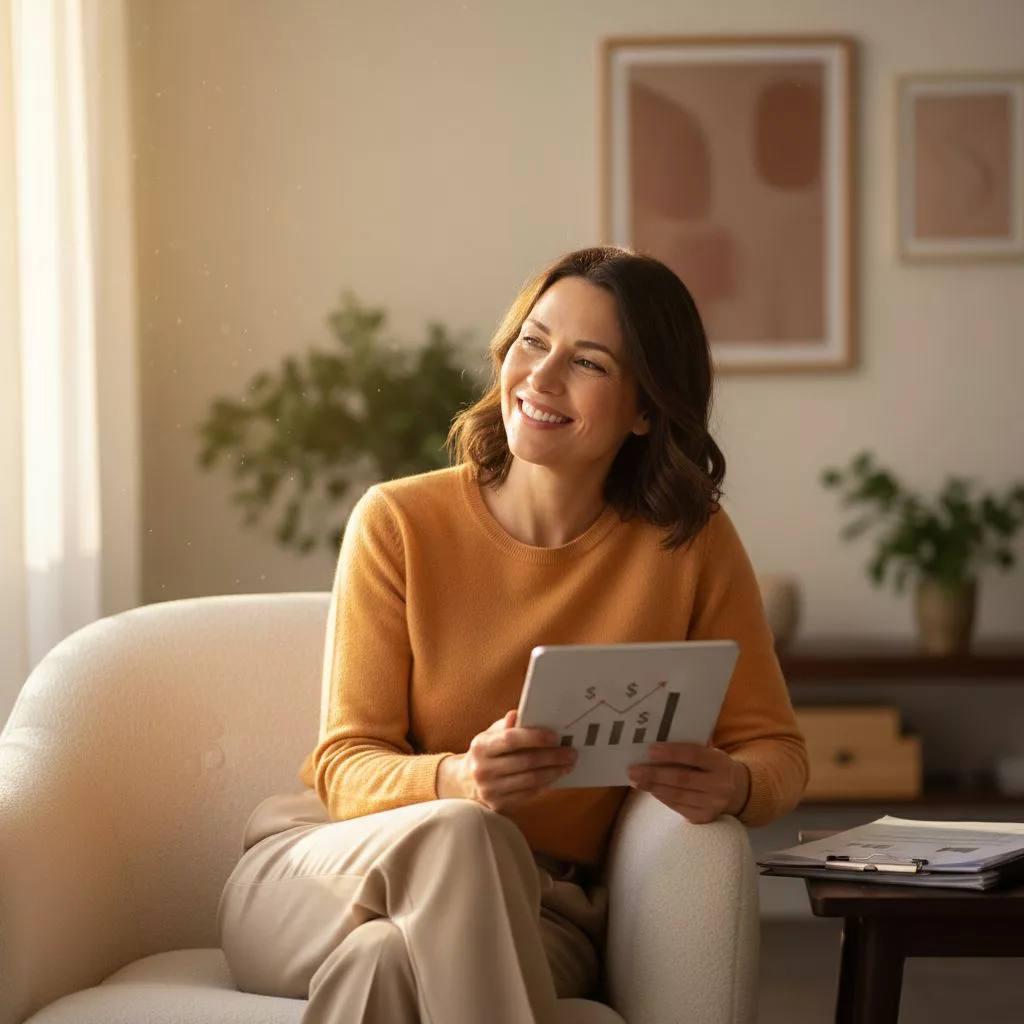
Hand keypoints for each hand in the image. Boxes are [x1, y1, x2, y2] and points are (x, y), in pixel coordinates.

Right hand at [437, 710, 577, 811]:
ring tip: (568, 765)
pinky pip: (528, 794)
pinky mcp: (498, 805)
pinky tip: (555, 777)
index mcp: (481, 747)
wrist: (464, 782)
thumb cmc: (486, 753)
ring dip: (553, 772)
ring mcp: (490, 790)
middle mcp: (483, 769)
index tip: (555, 736)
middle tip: (571, 752)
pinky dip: (545, 785)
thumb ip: (506, 726)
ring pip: (530, 780)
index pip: (511, 740)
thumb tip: (517, 714)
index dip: (535, 737)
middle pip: (525, 762)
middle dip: (553, 756)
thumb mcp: (490, 735)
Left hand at [627, 743, 749, 823]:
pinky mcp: (705, 817)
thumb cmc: (711, 765)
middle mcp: (720, 785)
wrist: (734, 791)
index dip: (672, 753)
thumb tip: (656, 743)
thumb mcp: (709, 753)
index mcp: (720, 762)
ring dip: (653, 787)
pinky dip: (662, 798)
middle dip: (655, 774)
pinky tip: (650, 790)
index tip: (650, 750)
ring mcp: (714, 804)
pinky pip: (679, 807)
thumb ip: (689, 748)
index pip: (695, 755)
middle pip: (682, 779)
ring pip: (678, 795)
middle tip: (633, 770)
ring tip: (636, 781)